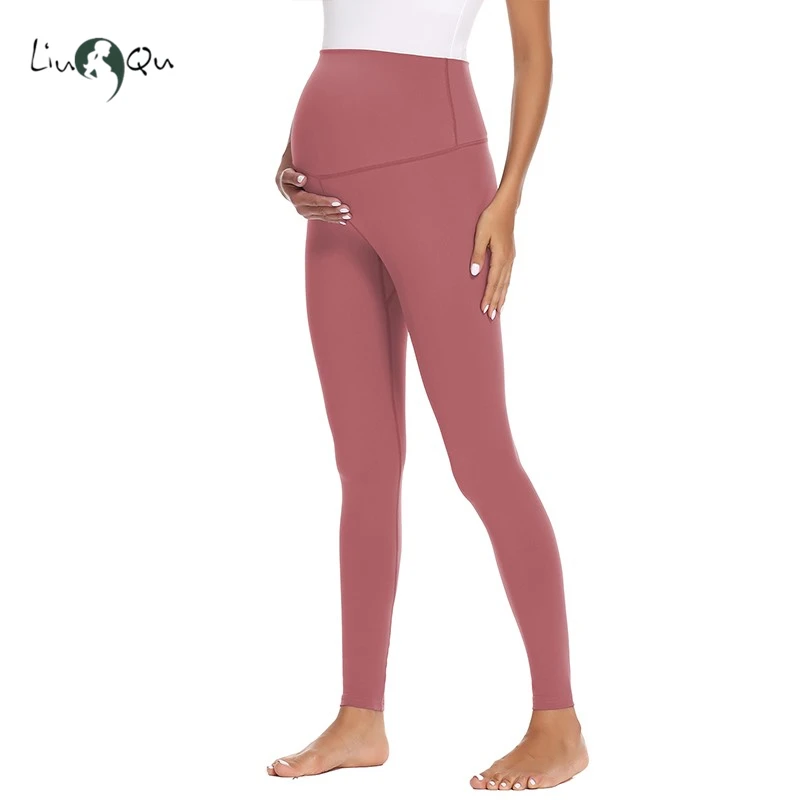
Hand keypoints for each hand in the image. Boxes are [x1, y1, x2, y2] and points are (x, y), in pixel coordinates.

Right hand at [276, 166, 351, 223]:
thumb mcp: (287, 175)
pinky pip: (324, 219)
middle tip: (347, 208)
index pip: (313, 201)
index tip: (337, 201)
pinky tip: (344, 221)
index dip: (325, 202)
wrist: (286, 188)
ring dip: (337, 217)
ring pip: (324, 216)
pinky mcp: (312, 216)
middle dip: (335, 210)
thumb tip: (302, 179)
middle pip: (321, 210)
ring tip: (348, 215)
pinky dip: (334, 220)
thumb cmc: (288, 178)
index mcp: (297, 199)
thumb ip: (293, 177)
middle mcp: (301, 209)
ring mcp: (307, 214)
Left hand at [469, 193, 516, 319]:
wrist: (506, 206)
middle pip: (501, 286)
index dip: (488, 297)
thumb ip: (477, 255)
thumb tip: (474, 274)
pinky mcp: (510, 255)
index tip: (484, 310)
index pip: (493, 282)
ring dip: (502, 297)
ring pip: (506, 282)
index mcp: (500, 257)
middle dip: (496, 302)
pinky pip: (508, 276)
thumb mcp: (480, 235)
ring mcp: (511, 258)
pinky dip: (505, 287)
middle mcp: (508, 260)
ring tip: (498, 311)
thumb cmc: (491, 218)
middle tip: (491, 317)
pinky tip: (503, 292)